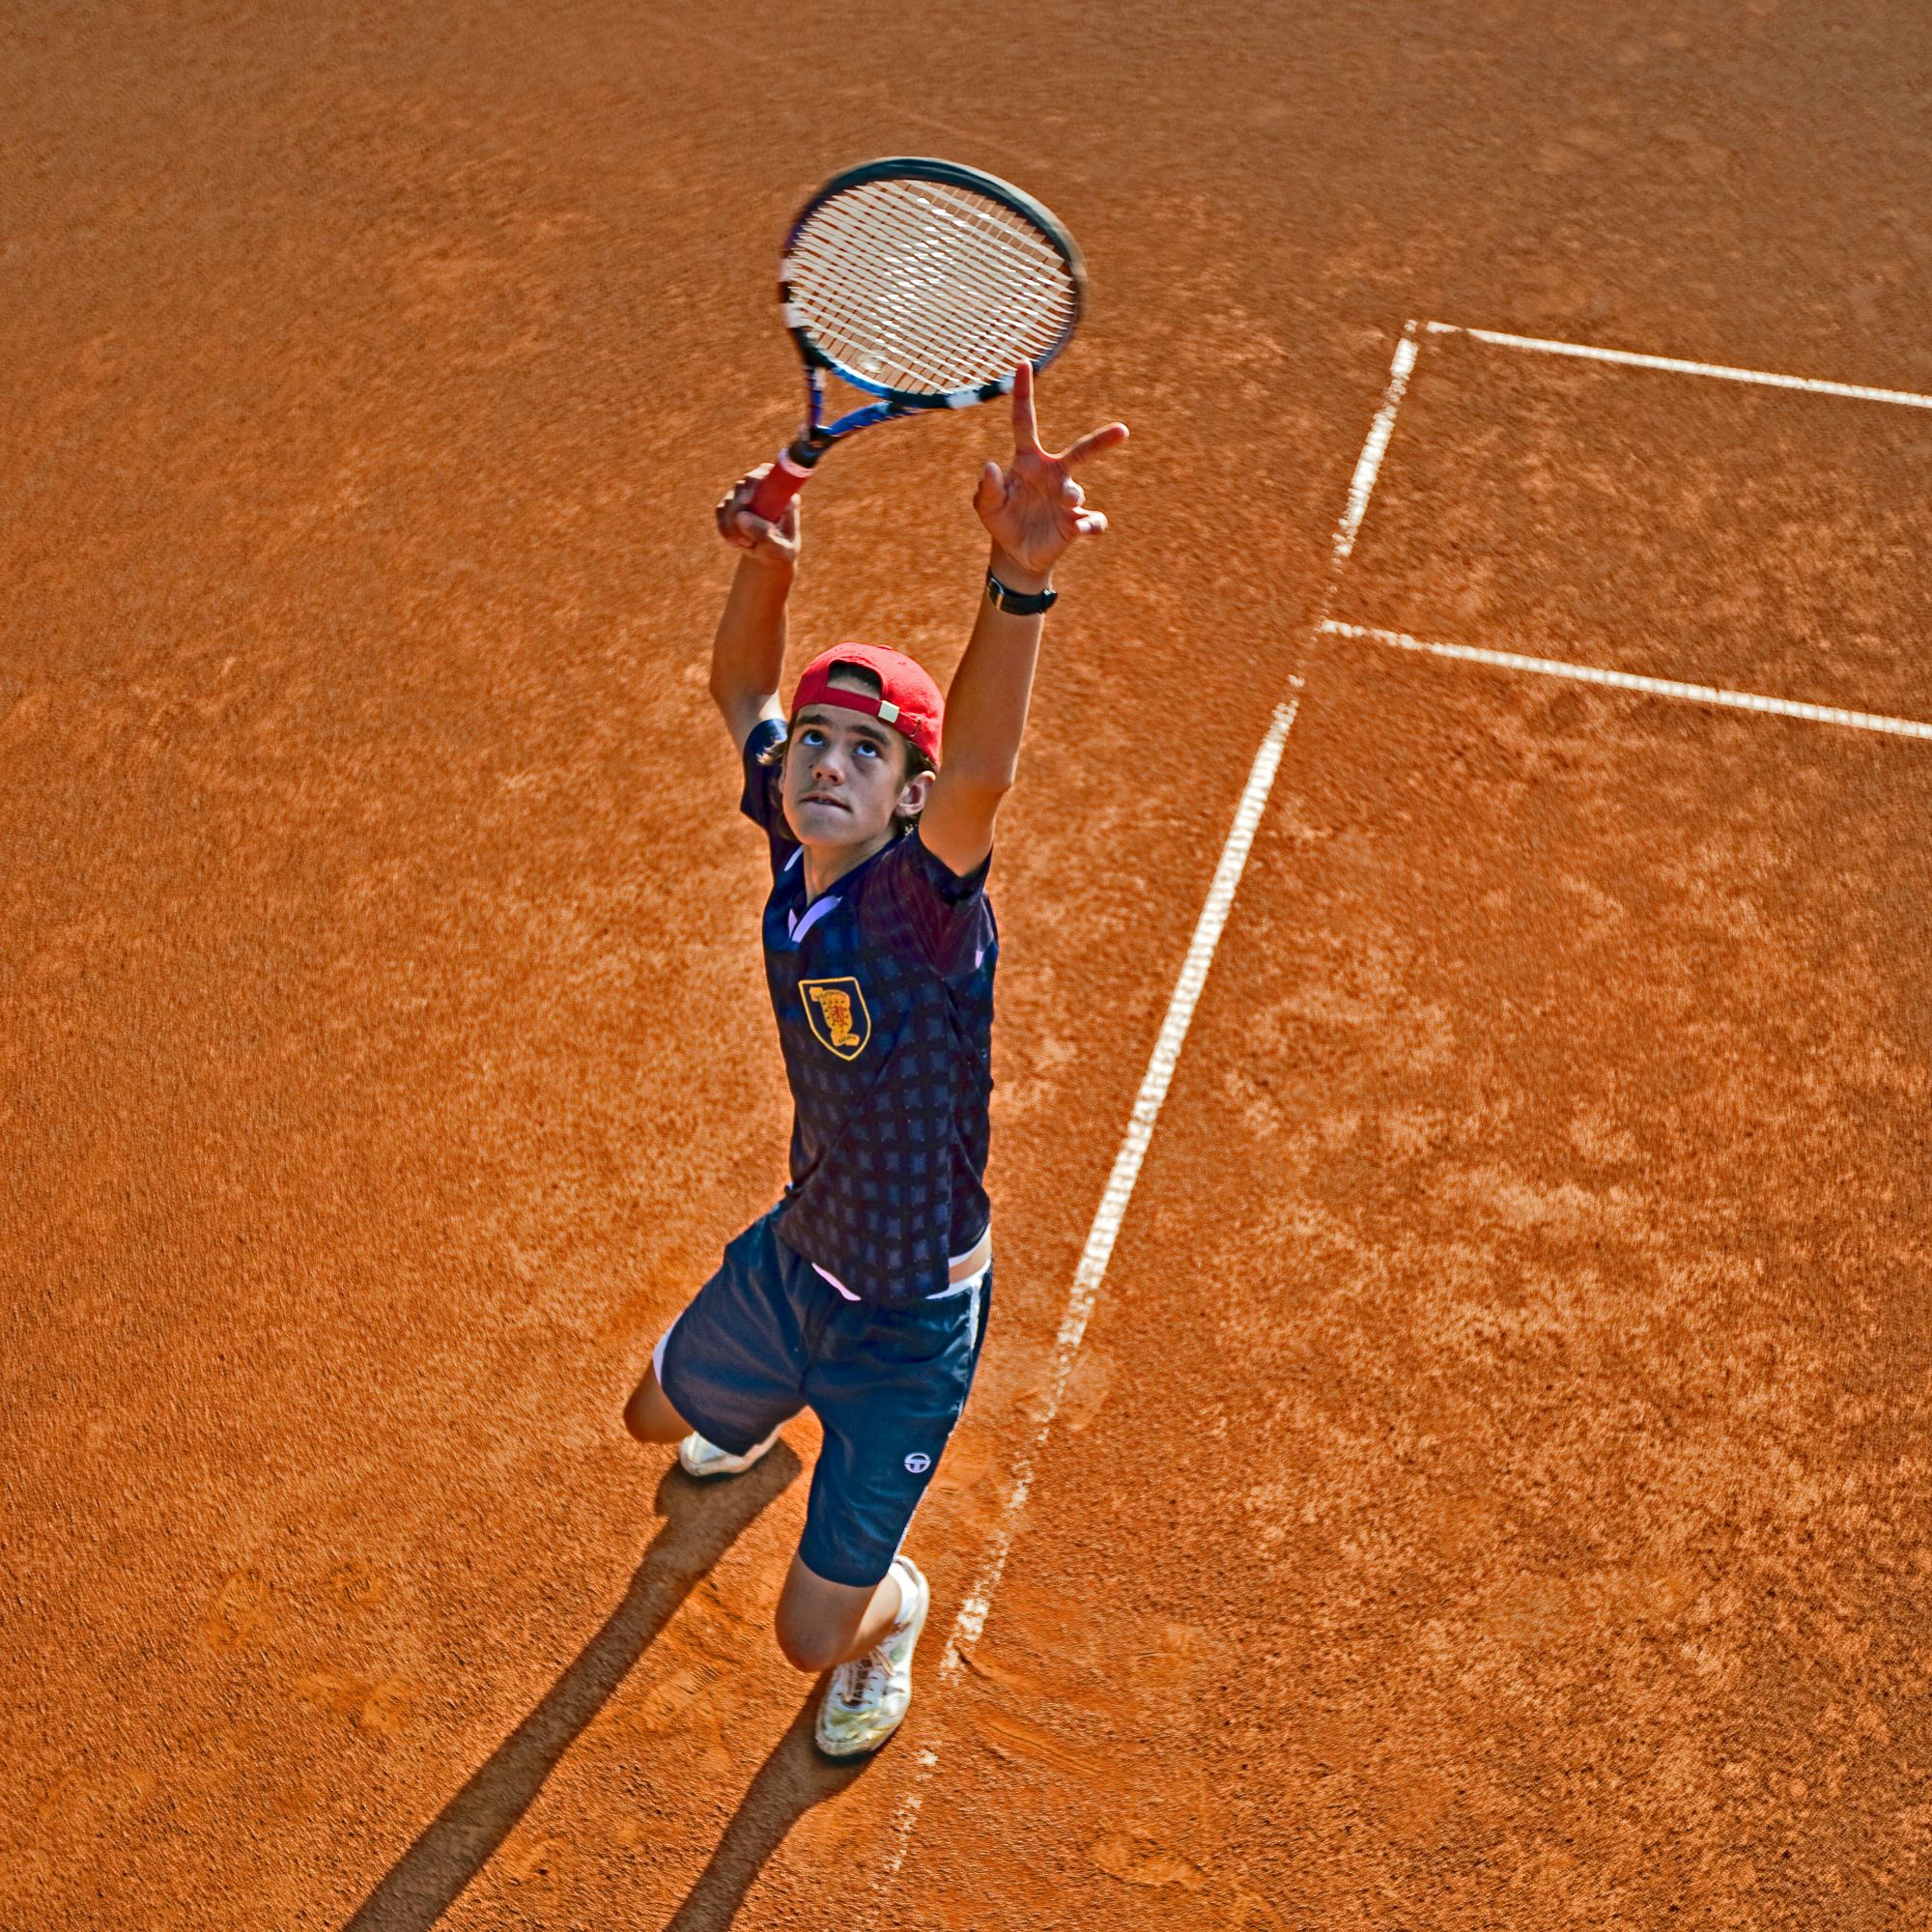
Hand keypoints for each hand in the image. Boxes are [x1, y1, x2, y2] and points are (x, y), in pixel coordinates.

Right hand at [715, 466, 800, 568]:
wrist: (772, 555)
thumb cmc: (782, 550)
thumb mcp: (779, 548)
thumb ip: (765, 534)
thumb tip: (740, 517)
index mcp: (782, 492)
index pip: (767, 473)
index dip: (756, 481)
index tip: (747, 501)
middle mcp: (762, 487)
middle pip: (744, 485)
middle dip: (739, 510)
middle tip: (744, 536)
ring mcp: (745, 494)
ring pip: (730, 500)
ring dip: (733, 525)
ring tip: (746, 544)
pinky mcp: (731, 504)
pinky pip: (721, 510)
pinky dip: (725, 528)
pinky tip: (734, 542)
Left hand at [972, 361, 1127, 587]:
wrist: (1017, 554)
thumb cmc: (1002, 521)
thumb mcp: (986, 506)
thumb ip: (987, 487)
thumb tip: (991, 465)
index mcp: (1029, 461)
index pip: (1024, 421)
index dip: (1022, 393)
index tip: (1022, 363)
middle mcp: (1054, 475)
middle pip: (1081, 451)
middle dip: (1102, 441)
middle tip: (1123, 431)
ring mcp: (1067, 499)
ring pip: (1078, 490)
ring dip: (1073, 494)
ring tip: (1069, 500)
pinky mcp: (1077, 523)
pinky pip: (1092, 521)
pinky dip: (1089, 525)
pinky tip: (1080, 529)